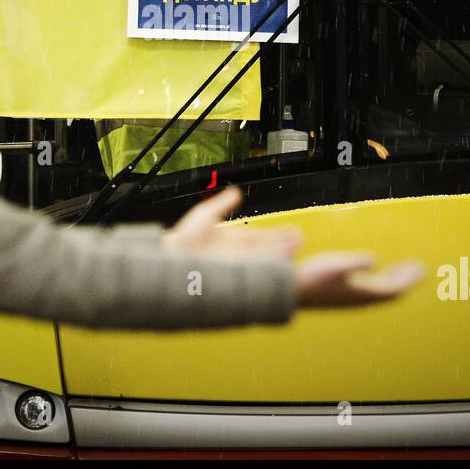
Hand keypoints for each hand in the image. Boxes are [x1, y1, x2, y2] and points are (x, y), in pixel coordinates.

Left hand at [162, 186, 302, 259]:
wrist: (168, 260)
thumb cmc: (182, 241)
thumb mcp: (205, 216)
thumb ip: (221, 204)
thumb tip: (235, 191)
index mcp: (233, 242)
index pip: (259, 238)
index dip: (276, 235)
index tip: (292, 232)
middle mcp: (237, 256)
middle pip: (265, 250)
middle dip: (283, 245)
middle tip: (300, 240)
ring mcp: (236, 267)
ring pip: (264, 261)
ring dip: (279, 255)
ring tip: (295, 249)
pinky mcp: (234, 276)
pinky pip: (255, 273)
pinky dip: (268, 269)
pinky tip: (280, 266)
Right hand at [294, 253, 425, 307]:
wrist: (292, 289)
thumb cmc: (313, 276)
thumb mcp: (335, 265)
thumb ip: (355, 262)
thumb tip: (373, 260)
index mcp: (363, 293)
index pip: (394, 289)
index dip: (409, 280)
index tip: (422, 268)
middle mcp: (360, 298)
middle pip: (391, 291)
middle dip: (406, 279)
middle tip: (419, 267)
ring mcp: (352, 296)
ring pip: (381, 290)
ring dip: (394, 278)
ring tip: (404, 268)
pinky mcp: (344, 293)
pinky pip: (370, 288)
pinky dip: (380, 279)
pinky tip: (377, 270)